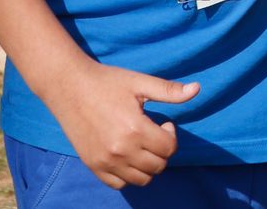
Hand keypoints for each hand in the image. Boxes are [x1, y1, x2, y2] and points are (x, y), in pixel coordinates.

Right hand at [42, 59, 199, 188]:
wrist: (68, 86)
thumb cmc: (107, 82)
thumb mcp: (140, 82)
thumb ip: (169, 91)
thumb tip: (197, 88)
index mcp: (135, 129)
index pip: (169, 148)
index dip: (171, 135)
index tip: (162, 122)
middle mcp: (120, 150)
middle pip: (158, 166)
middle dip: (162, 151)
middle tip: (153, 133)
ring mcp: (105, 161)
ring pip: (141, 179)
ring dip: (148, 165)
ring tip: (141, 145)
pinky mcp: (92, 165)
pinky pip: (119, 184)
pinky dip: (128, 175)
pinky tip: (127, 155)